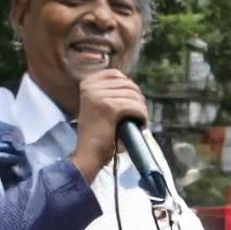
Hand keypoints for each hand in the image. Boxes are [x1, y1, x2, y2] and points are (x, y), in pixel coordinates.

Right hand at [71, 69, 148, 183]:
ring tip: (140, 122)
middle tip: (139, 116)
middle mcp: (91, 86)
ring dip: (142, 110)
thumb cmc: (98, 135)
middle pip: (127, 84)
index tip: (133, 103)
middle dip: (138, 100)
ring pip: (134, 96)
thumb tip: (133, 87)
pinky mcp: (109, 107)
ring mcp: (98, 96)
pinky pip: (135, 107)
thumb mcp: (99, 107)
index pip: (116, 74)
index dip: (130, 87)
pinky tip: (141, 125)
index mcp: (87, 83)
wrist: (88, 155)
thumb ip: (111, 93)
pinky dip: (142, 116)